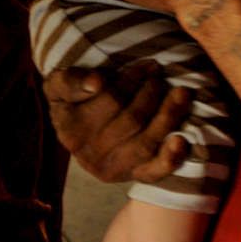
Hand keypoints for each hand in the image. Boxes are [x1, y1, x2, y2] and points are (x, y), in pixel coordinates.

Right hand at [44, 61, 192, 183]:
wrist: (78, 129)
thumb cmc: (72, 98)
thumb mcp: (59, 84)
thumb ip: (71, 80)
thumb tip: (96, 83)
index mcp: (71, 131)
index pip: (110, 100)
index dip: (132, 80)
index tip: (147, 64)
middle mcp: (90, 155)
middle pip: (132, 120)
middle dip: (152, 93)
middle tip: (161, 75)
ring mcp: (113, 169)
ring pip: (146, 142)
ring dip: (168, 116)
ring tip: (181, 93)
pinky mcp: (133, 177)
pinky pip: (153, 172)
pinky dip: (169, 159)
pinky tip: (182, 140)